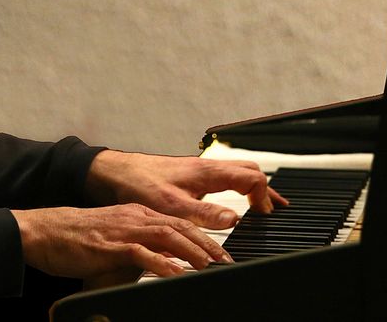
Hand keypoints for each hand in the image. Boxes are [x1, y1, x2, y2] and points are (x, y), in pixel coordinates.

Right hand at [10, 204, 229, 280]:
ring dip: (192, 251)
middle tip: (226, 261)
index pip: (178, 222)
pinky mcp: (111, 245)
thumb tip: (162, 266)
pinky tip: (176, 273)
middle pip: (179, 226)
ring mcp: (124, 229)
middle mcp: (134, 217)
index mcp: (137, 214)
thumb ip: (139, 250)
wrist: (46, 231)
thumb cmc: (77, 238)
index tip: (220, 253)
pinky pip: (142, 253)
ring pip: (167, 235)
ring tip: (210, 265)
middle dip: (206, 244)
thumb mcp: (115, 241)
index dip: (202, 236)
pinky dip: (162, 263)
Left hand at [84, 150, 288, 229]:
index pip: (251, 176)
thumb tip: (235, 220)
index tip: (264, 216)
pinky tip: (236, 199)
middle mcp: (206, 167)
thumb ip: (204, 214)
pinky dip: (238, 187)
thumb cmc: (138, 184)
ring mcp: (199, 170)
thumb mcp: (171, 205)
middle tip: (272, 212)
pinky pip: (223, 177)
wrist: (114, 173)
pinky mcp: (190, 176)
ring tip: (267, 205)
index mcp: (207, 172)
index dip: (264, 196)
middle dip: (265, 190)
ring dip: (253, 187)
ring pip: (236, 172)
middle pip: (249, 170)